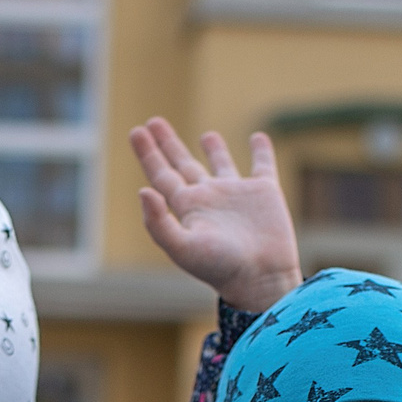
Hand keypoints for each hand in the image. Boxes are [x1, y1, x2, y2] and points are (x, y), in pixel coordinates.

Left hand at [130, 118, 303, 314]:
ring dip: (213, 149)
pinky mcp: (265, 193)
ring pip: (221, 164)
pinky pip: (262, 165)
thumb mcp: (183, 248)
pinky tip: (258, 138)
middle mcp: (209, 198)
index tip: (136, 131)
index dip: (148, 154)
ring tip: (206, 135)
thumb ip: (159, 223)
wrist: (261, 278)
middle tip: (153, 122)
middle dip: (168, 144)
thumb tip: (143, 191)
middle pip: (183, 165)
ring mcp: (237, 195)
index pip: (161, 175)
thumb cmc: (220, 268)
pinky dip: (261, 150)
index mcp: (187, 208)